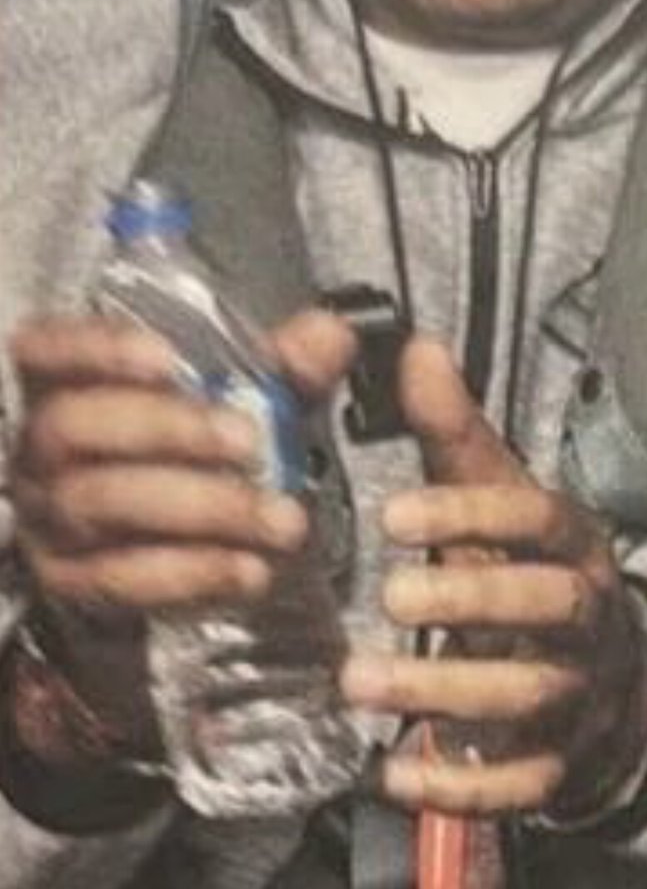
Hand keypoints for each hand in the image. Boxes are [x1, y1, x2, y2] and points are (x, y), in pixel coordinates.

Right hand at [5, 307, 354, 736]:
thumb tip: (330, 335)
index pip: (52, 347)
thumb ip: (286, 362)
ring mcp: (51, 515)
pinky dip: (192, 573)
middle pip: (78, 426)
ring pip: (102, 505)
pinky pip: (120, 578)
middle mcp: (46, 446)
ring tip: (280, 519)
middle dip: (169, 430)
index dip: (100, 348)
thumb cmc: (200, 442)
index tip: (169, 359)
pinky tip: (251, 569)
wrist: (167, 540)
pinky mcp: (72, 580)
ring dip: (201, 510)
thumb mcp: (247, 393)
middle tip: (249, 442)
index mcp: (73, 381)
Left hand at [342, 337, 646, 819]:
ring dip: (445, 692)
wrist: (609, 672)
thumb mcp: (500, 496)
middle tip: (388, 594)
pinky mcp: (558, 762)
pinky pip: (520, 783)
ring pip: (528, 696)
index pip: (537, 519)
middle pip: (547, 606)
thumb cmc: (532, 567)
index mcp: (575, 541)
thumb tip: (415, 348)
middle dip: (471, 600)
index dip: (473, 514)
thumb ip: (453, 434)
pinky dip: (461, 785)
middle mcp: (586, 614)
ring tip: (358, 682)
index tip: (394, 513)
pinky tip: (393, 773)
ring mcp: (578, 692)